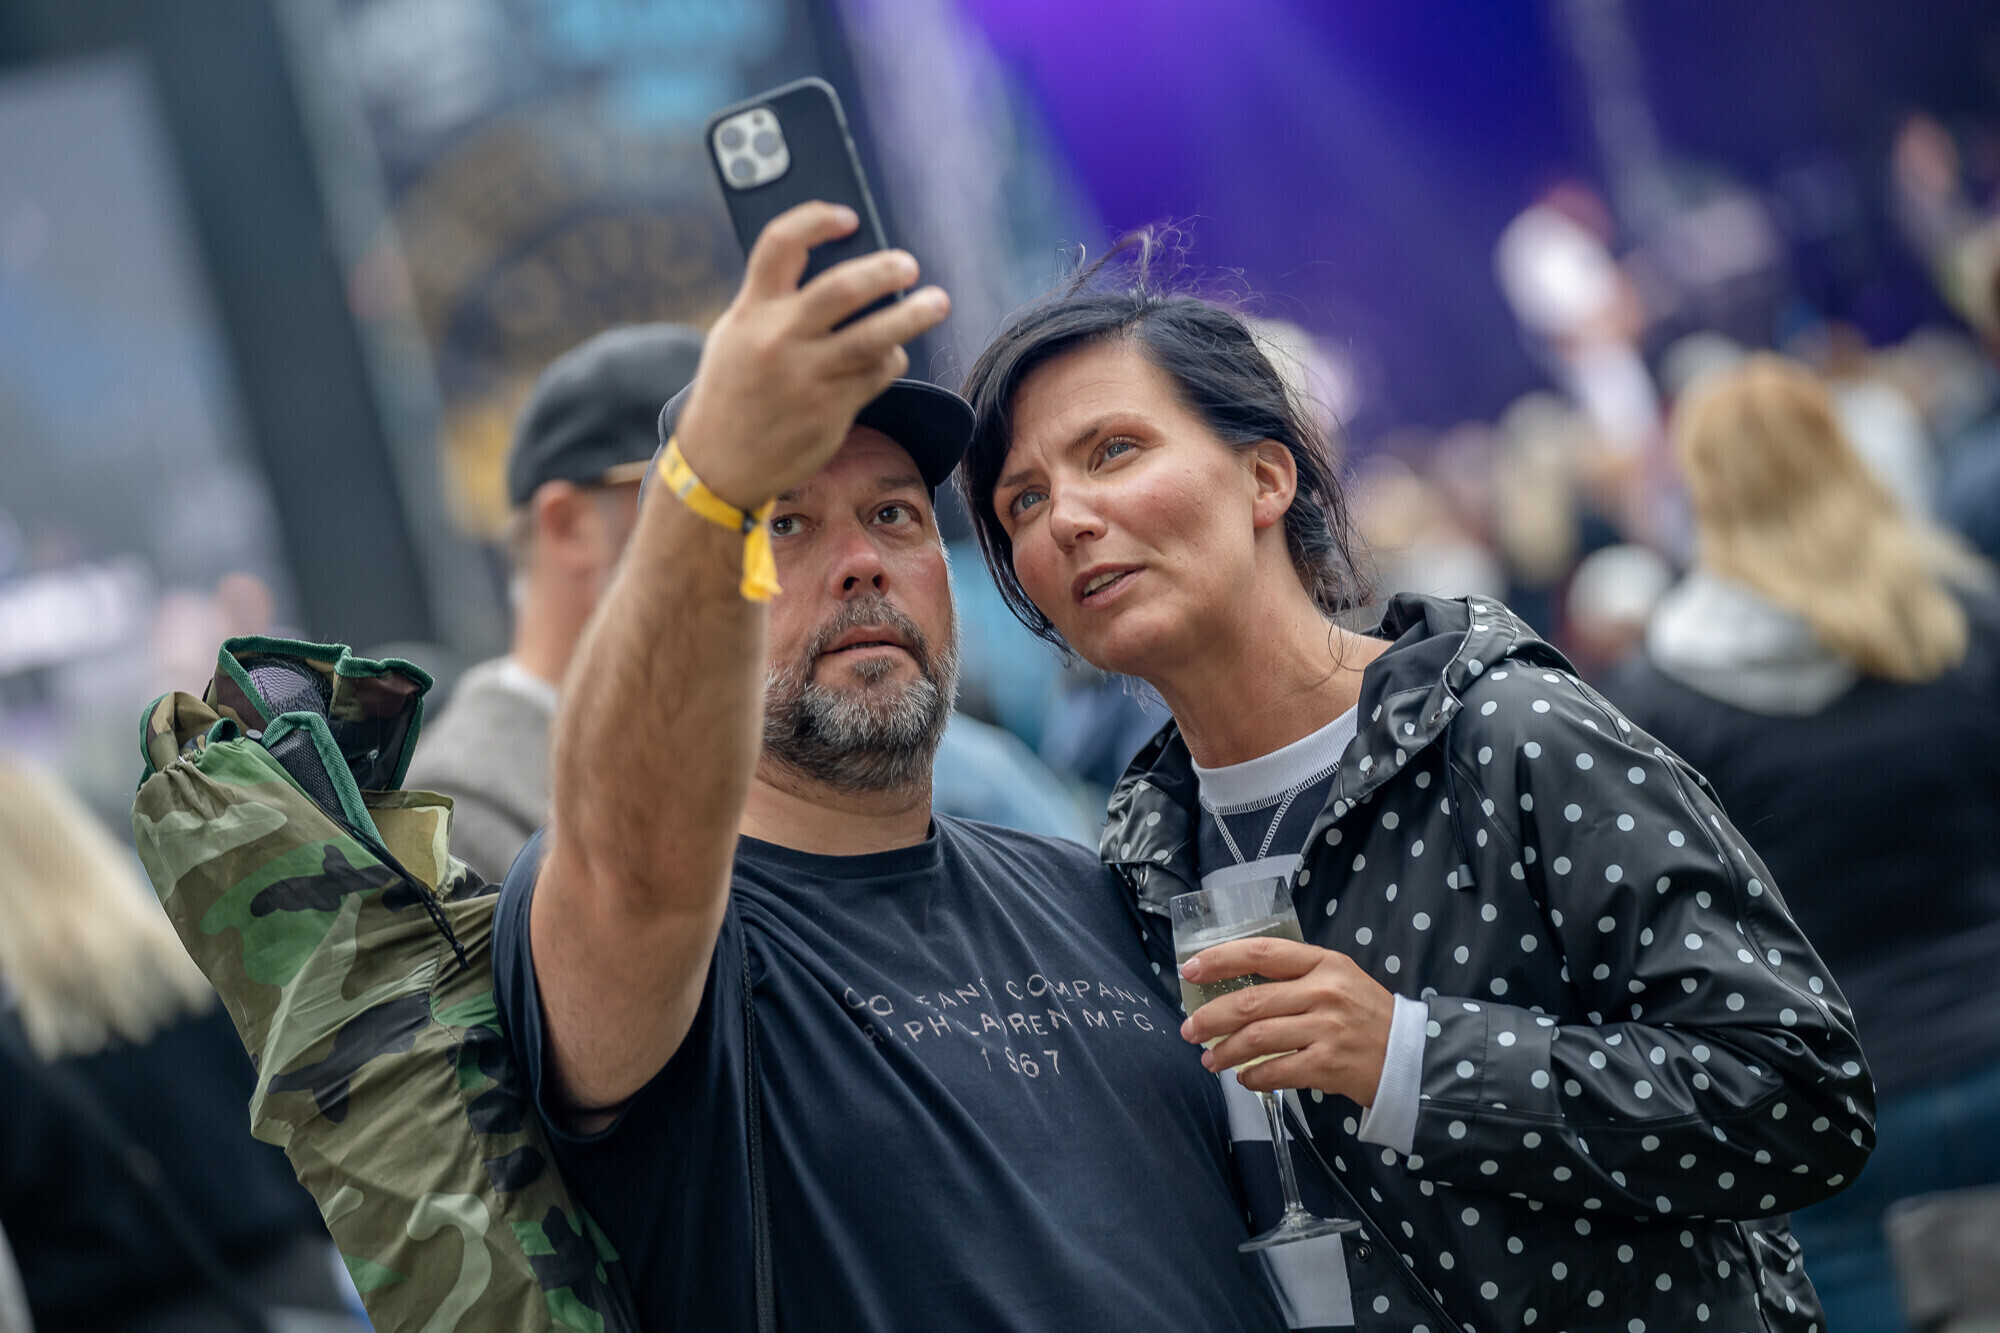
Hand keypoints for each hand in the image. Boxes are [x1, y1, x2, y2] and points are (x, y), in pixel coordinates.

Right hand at [675, 201, 950, 508]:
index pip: (780, 245)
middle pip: (841, 289)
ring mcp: (806, 377)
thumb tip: (836, 268)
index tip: (849, 217)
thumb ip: (773, 303)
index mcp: (750, 312)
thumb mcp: (735, 337)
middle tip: (909, 265)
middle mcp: (778, 340)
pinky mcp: (829, 410)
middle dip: (883, 271)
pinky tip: (892, 355)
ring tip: (937, 302)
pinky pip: (875, 375)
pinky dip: (890, 360)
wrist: (717, 465)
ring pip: (872, 338)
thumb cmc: (733, 392)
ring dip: (912, 317)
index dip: (817, 220)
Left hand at [1178, 938, 1395, 1103]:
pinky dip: (1253, 1077)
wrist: (1412, 1055)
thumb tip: (1235, 985)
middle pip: (1251, 1001)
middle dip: (1210, 1017)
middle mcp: (1324, 991)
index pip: (1261, 952)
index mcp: (1323, 962)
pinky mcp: (1329, 1064)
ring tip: (1209, 1060)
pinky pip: (1277, 1071)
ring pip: (1257, 1038)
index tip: (1190, 970)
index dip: (1220, 959)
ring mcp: (1327, 1029)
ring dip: (1225, 1051)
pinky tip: (1244, 1079)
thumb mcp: (1338, 978)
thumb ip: (1294, 976)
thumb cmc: (1366, 1015)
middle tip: (1189, 1029)